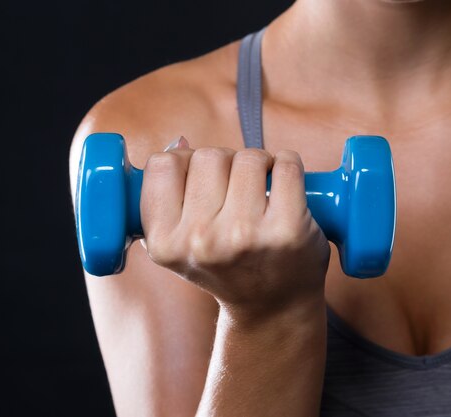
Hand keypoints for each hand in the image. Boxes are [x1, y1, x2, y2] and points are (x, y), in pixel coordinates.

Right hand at [140, 136, 329, 323]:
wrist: (271, 306)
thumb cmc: (224, 265)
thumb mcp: (180, 242)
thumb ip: (169, 194)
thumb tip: (179, 142)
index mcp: (164, 243)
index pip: (162, 165)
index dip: (183, 163)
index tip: (199, 180)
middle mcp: (200, 241)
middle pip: (207, 155)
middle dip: (223, 163)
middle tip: (233, 190)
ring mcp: (244, 236)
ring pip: (247, 156)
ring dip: (257, 163)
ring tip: (259, 190)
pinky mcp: (288, 230)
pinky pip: (287, 164)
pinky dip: (288, 164)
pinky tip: (284, 184)